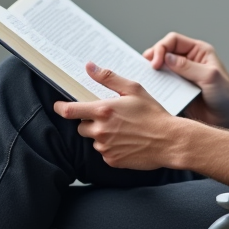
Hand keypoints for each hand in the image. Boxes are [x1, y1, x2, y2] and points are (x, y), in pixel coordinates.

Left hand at [53, 62, 181, 169]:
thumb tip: (89, 67)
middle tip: (109, 118)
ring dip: (102, 135)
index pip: (69, 111)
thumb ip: (108, 78)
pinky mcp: (112, 160)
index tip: (59, 106)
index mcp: (103, 111)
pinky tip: (127, 142)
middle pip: (81, 127)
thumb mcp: (133, 89)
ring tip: (123, 130)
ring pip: (94, 140)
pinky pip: (104, 153)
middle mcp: (101, 131)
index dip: (60, 108)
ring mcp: (105, 148)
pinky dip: (111, 148)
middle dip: (90, 122)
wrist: (169, 141)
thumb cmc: (153, 114)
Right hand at [143, 32, 228, 126]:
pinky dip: (155, 85)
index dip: (161, 48)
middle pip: (163, 52)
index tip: (156, 63)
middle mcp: (188, 61)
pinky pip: (162, 84)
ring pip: (160, 68)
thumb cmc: (226, 95)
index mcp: (198, 51)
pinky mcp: (177, 90)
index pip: (173, 40)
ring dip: (151, 72)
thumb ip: (188, 67)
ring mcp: (181, 75)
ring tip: (144, 79)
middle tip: (146, 70)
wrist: (228, 118)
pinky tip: (150, 90)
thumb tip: (166, 58)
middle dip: (152, 58)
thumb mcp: (210, 77)